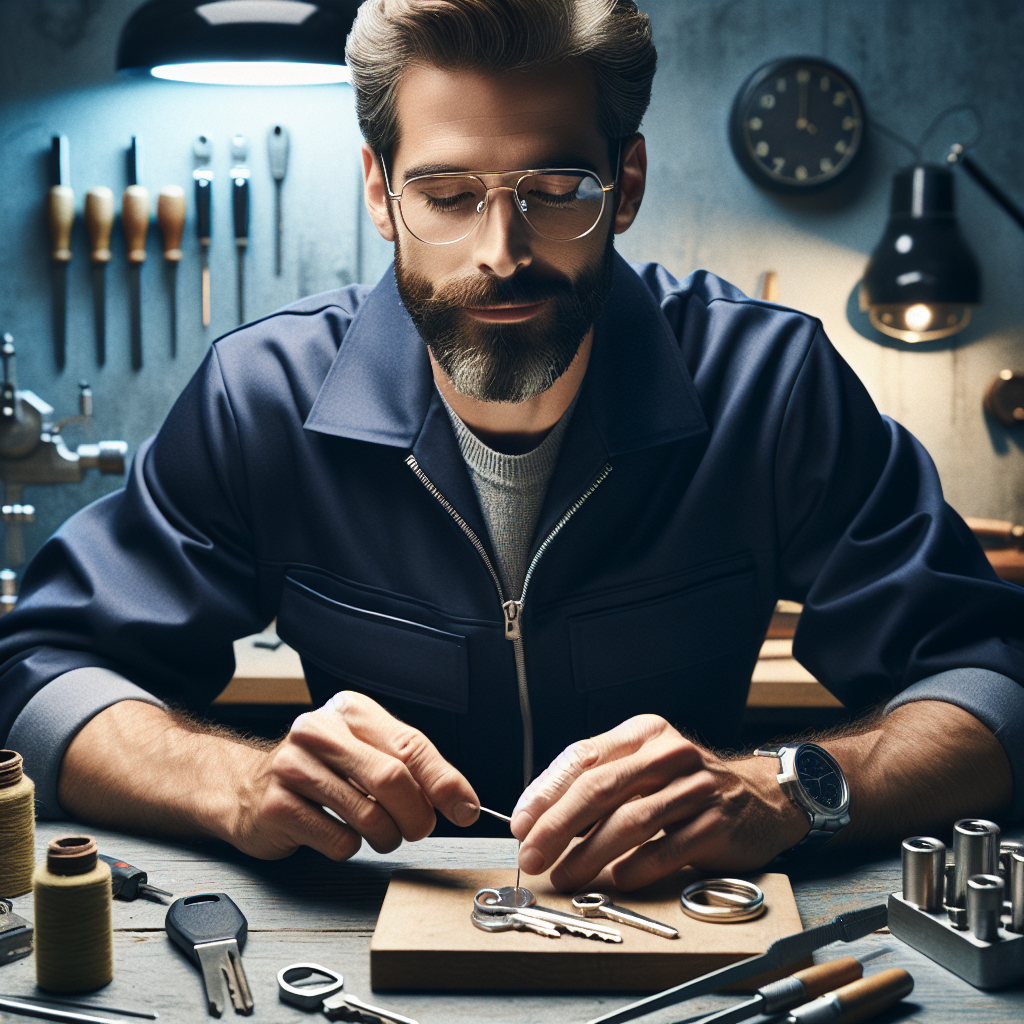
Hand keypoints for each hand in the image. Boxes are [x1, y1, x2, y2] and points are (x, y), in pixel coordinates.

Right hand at [231, 690, 479, 860]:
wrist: (246, 788)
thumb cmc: (319, 772)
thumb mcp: (367, 754)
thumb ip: (414, 770)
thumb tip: (463, 802)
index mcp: (351, 711)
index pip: (411, 745)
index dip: (444, 783)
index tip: (465, 810)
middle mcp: (319, 731)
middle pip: (392, 779)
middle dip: (416, 816)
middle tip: (419, 829)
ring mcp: (293, 768)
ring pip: (369, 815)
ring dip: (386, 836)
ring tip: (378, 832)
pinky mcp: (278, 806)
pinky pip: (339, 840)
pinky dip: (350, 847)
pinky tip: (338, 832)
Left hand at [510, 715, 808, 891]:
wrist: (764, 797)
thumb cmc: (688, 786)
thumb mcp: (645, 768)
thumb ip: (601, 784)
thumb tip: (539, 820)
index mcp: (643, 734)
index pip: (583, 757)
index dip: (547, 792)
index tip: (521, 824)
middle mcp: (669, 754)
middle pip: (601, 788)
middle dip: (558, 826)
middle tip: (531, 855)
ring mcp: (696, 787)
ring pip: (631, 820)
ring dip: (590, 853)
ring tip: (564, 876)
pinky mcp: (717, 823)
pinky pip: (669, 848)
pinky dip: (639, 866)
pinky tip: (618, 880)